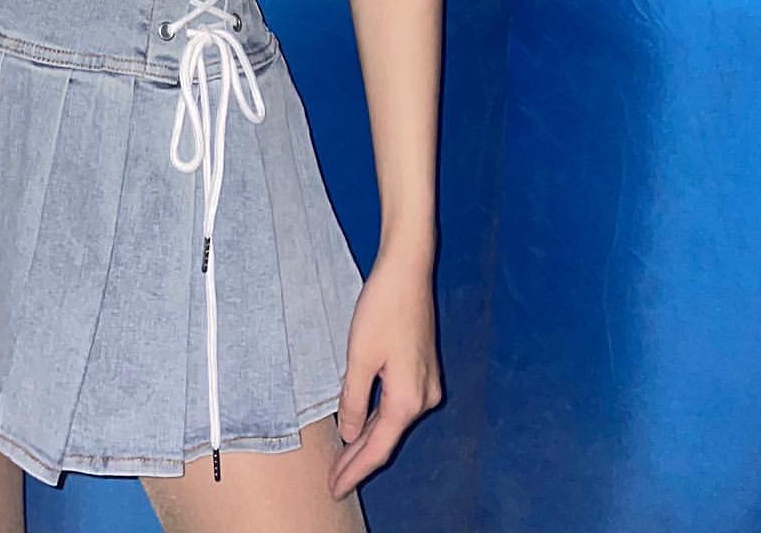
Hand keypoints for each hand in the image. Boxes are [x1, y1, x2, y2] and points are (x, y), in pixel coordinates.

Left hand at [326, 250, 443, 501]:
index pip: (377, 448)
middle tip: (333, 481)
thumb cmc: (382, 309)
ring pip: (392, 423)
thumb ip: (353, 400)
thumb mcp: (360, 357)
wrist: (408, 270)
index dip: (354, 471)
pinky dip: (378, 420)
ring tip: (343, 459)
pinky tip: (361, 424)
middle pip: (387, 439)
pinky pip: (398, 406)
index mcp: (407, 400)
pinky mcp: (423, 369)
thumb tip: (349, 435)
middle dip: (359, 460)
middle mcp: (424, 398)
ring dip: (368, 439)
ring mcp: (427, 384)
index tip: (334, 489)